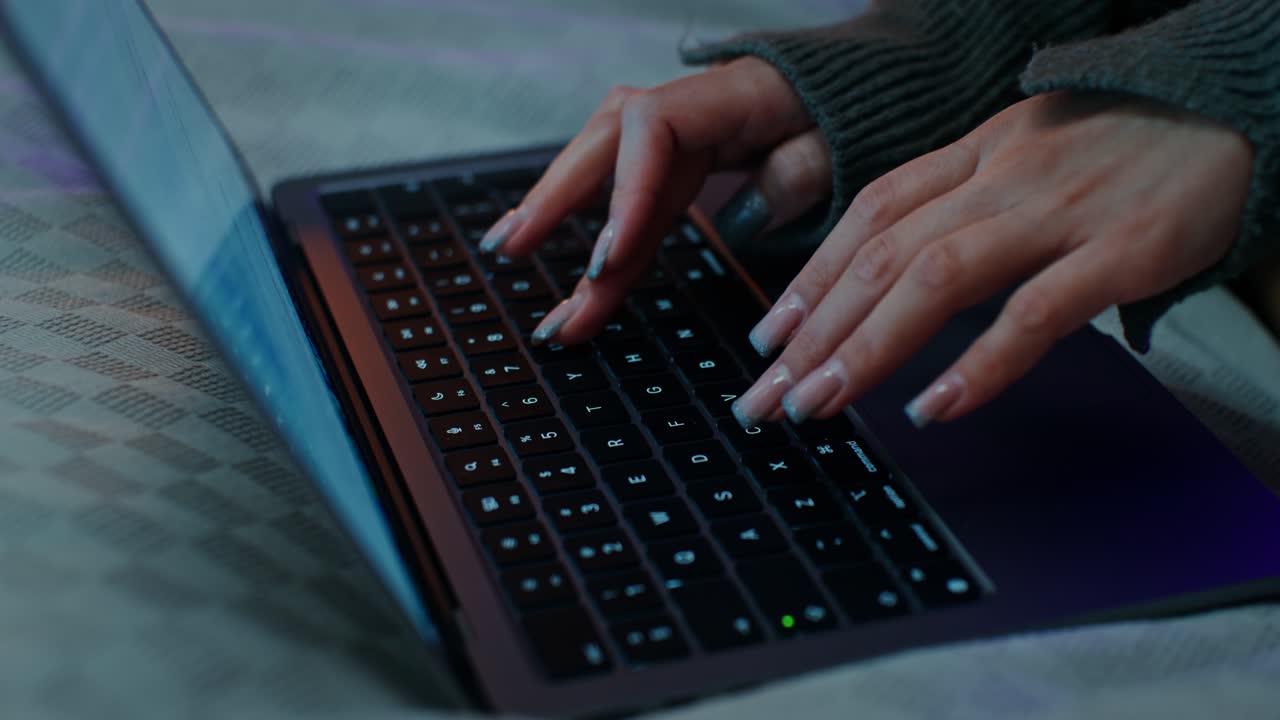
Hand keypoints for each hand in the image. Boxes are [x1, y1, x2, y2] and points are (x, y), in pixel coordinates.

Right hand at [478, 57, 831, 344]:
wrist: (867, 87)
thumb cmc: (858, 117)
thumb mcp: (845, 144)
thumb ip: (797, 174)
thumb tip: (739, 218)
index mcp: (732, 96)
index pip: (652, 132)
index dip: (623, 194)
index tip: (605, 258)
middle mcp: (691, 105)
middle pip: (606, 142)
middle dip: (555, 197)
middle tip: (509, 248)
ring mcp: (679, 127)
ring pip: (605, 165)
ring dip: (556, 207)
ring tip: (507, 247)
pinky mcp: (679, 154)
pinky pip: (629, 189)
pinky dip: (596, 223)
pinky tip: (557, 249)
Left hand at [732, 91, 1252, 428]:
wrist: (1236, 108)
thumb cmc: (1126, 143)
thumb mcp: (1025, 154)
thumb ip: (963, 204)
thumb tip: (894, 278)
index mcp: (976, 152)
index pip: (869, 214)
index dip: (810, 276)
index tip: (769, 335)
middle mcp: (1003, 177)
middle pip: (883, 254)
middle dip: (814, 331)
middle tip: (765, 396)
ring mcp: (1060, 211)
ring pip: (938, 278)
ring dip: (867, 348)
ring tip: (819, 404)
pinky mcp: (1124, 250)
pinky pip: (1037, 312)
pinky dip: (980, 364)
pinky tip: (934, 406)